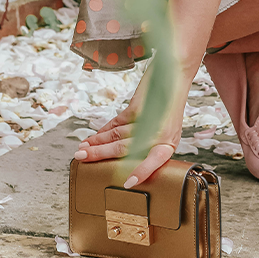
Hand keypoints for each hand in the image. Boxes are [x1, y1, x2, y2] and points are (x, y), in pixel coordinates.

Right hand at [74, 64, 187, 187]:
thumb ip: (151, 144)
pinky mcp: (138, 106)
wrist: (176, 74)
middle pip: (125, 148)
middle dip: (100, 154)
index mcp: (168, 144)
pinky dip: (103, 130)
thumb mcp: (166, 129)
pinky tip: (94, 136)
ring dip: (97, 143)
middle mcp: (159, 133)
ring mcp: (148, 119)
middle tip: (82, 159)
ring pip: (116, 135)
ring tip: (82, 149)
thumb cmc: (170, 105)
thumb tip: (129, 161)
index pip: (155, 161)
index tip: (128, 183)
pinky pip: (117, 122)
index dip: (142, 172)